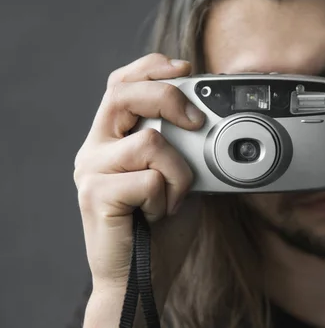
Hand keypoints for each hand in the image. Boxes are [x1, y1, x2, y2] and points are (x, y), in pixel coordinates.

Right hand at [73, 53, 204, 324]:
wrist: (144, 274)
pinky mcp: (95, 196)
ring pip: (149, 141)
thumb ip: (185, 145)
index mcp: (113, 137)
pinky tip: (158, 214)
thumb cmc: (162, 225)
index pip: (121, 83)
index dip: (151, 68)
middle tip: (198, 121)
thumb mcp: (180, 174)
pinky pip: (149, 178)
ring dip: (180, 172)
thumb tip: (215, 115)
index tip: (186, 68)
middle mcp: (97, 147)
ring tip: (174, 198)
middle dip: (169, 96)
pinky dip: (168, 196)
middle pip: (124, 93)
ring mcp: (92, 170)